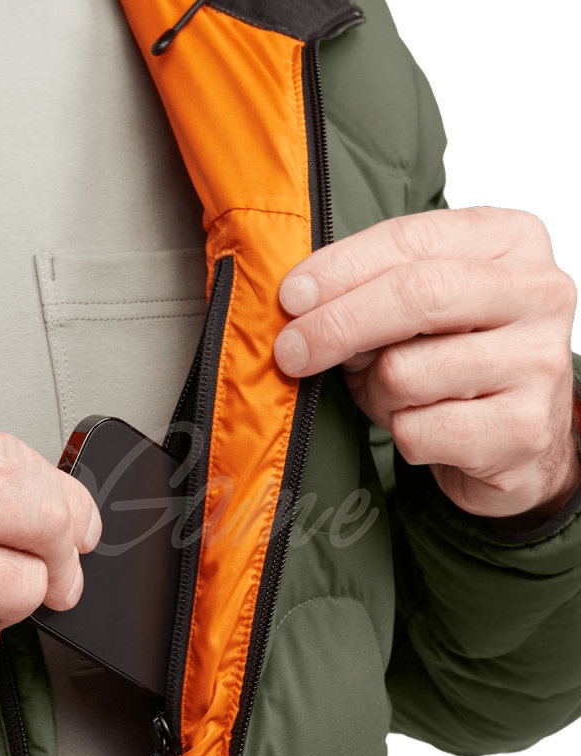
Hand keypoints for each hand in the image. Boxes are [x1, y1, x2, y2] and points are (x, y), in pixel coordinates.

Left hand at [274, 208, 579, 521]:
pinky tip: (426, 429)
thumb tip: (297, 306)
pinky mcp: (523, 429)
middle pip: (416, 295)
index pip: (410, 241)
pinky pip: (417, 431)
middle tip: (290, 351)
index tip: (289, 297)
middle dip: (336, 325)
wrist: (513, 440)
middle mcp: (539, 292)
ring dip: (375, 392)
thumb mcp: (411, 311)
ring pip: (406, 372)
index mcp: (511, 240)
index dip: (339, 269)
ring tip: (394, 396)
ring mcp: (540, 362)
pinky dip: (400, 435)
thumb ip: (367, 291)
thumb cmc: (450, 361)